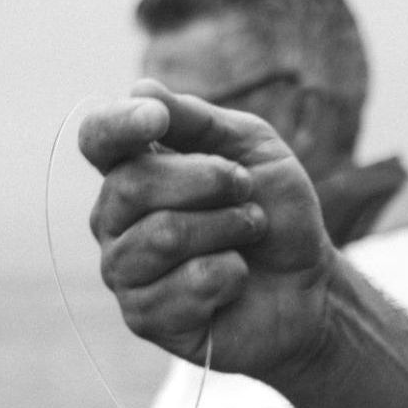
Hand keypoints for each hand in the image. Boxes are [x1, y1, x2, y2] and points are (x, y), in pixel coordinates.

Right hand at [78, 79, 338, 379]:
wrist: (309, 284)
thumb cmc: (274, 209)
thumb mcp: (250, 146)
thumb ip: (195, 119)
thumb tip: (139, 89)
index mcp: (133, 167)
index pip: (97, 138)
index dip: (119, 125)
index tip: (156, 120)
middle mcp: (115, 217)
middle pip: (132, 185)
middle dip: (208, 181)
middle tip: (247, 190)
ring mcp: (124, 270)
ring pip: (162, 236)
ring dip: (227, 228)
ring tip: (249, 232)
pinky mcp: (144, 318)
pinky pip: (184, 288)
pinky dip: (230, 276)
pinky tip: (237, 279)